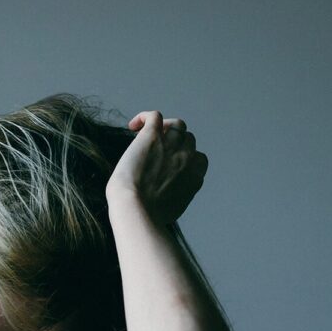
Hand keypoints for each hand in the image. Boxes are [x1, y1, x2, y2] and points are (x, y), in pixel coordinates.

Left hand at [106, 110, 207, 225]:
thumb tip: (168, 192)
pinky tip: (133, 127)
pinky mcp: (152, 136)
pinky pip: (155, 116)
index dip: (185, 159)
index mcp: (195, 176)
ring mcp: (171, 145)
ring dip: (165, 129)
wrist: (136, 208)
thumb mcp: (174, 208)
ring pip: (177, 125)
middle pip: (189, 139)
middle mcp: (187, 158)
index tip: (169, 165)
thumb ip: (178, 194)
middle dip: (175, 143)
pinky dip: (145, 117)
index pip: (199, 158)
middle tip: (155, 152)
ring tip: (147, 138)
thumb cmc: (148, 214)